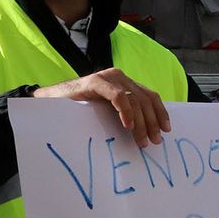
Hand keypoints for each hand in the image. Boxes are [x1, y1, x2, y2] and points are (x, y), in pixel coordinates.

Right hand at [35, 68, 170, 147]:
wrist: (52, 101)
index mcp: (125, 82)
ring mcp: (107, 77)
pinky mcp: (95, 82)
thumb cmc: (80, 108)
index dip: (160, 112)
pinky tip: (128, 126)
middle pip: (145, 99)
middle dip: (152, 122)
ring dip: (141, 122)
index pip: (150, 96)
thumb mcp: (108, 111)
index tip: (166, 130)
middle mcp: (119, 77)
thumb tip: (147, 131)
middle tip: (154, 141)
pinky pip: (118, 96)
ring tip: (141, 140)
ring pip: (135, 99)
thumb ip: (126, 113)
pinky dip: (126, 112)